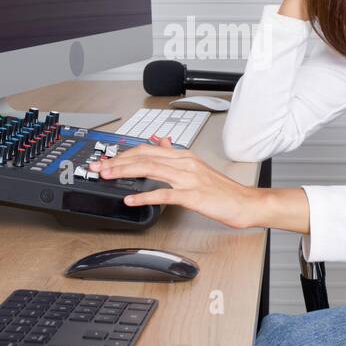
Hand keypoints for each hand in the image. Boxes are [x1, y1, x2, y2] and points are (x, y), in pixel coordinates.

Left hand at [89, 136, 261, 229]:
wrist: (246, 203)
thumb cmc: (223, 190)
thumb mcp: (198, 167)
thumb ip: (176, 156)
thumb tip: (162, 142)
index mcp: (184, 156)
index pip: (148, 149)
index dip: (124, 154)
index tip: (108, 159)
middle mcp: (185, 163)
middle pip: (145, 157)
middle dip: (118, 161)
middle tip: (99, 167)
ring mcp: (189, 179)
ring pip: (151, 170)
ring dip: (125, 173)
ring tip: (108, 177)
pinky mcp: (193, 196)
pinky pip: (164, 194)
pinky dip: (144, 196)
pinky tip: (131, 199)